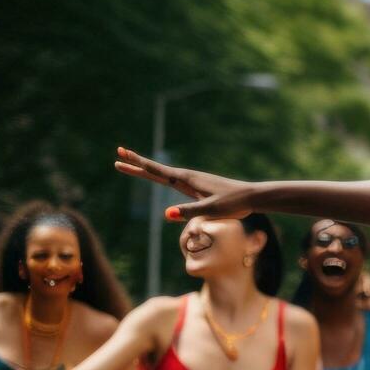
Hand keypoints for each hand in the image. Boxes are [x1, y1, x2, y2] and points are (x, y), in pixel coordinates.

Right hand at [113, 147, 254, 218]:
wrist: (251, 196)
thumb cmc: (233, 204)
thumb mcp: (210, 210)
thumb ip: (188, 212)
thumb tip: (165, 215)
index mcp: (187, 180)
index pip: (157, 171)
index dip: (138, 164)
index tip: (122, 155)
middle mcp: (188, 177)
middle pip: (156, 171)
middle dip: (136, 165)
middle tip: (117, 157)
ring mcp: (193, 181)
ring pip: (164, 175)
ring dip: (147, 170)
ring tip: (133, 166)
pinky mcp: (199, 187)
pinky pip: (174, 181)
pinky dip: (162, 177)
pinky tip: (160, 178)